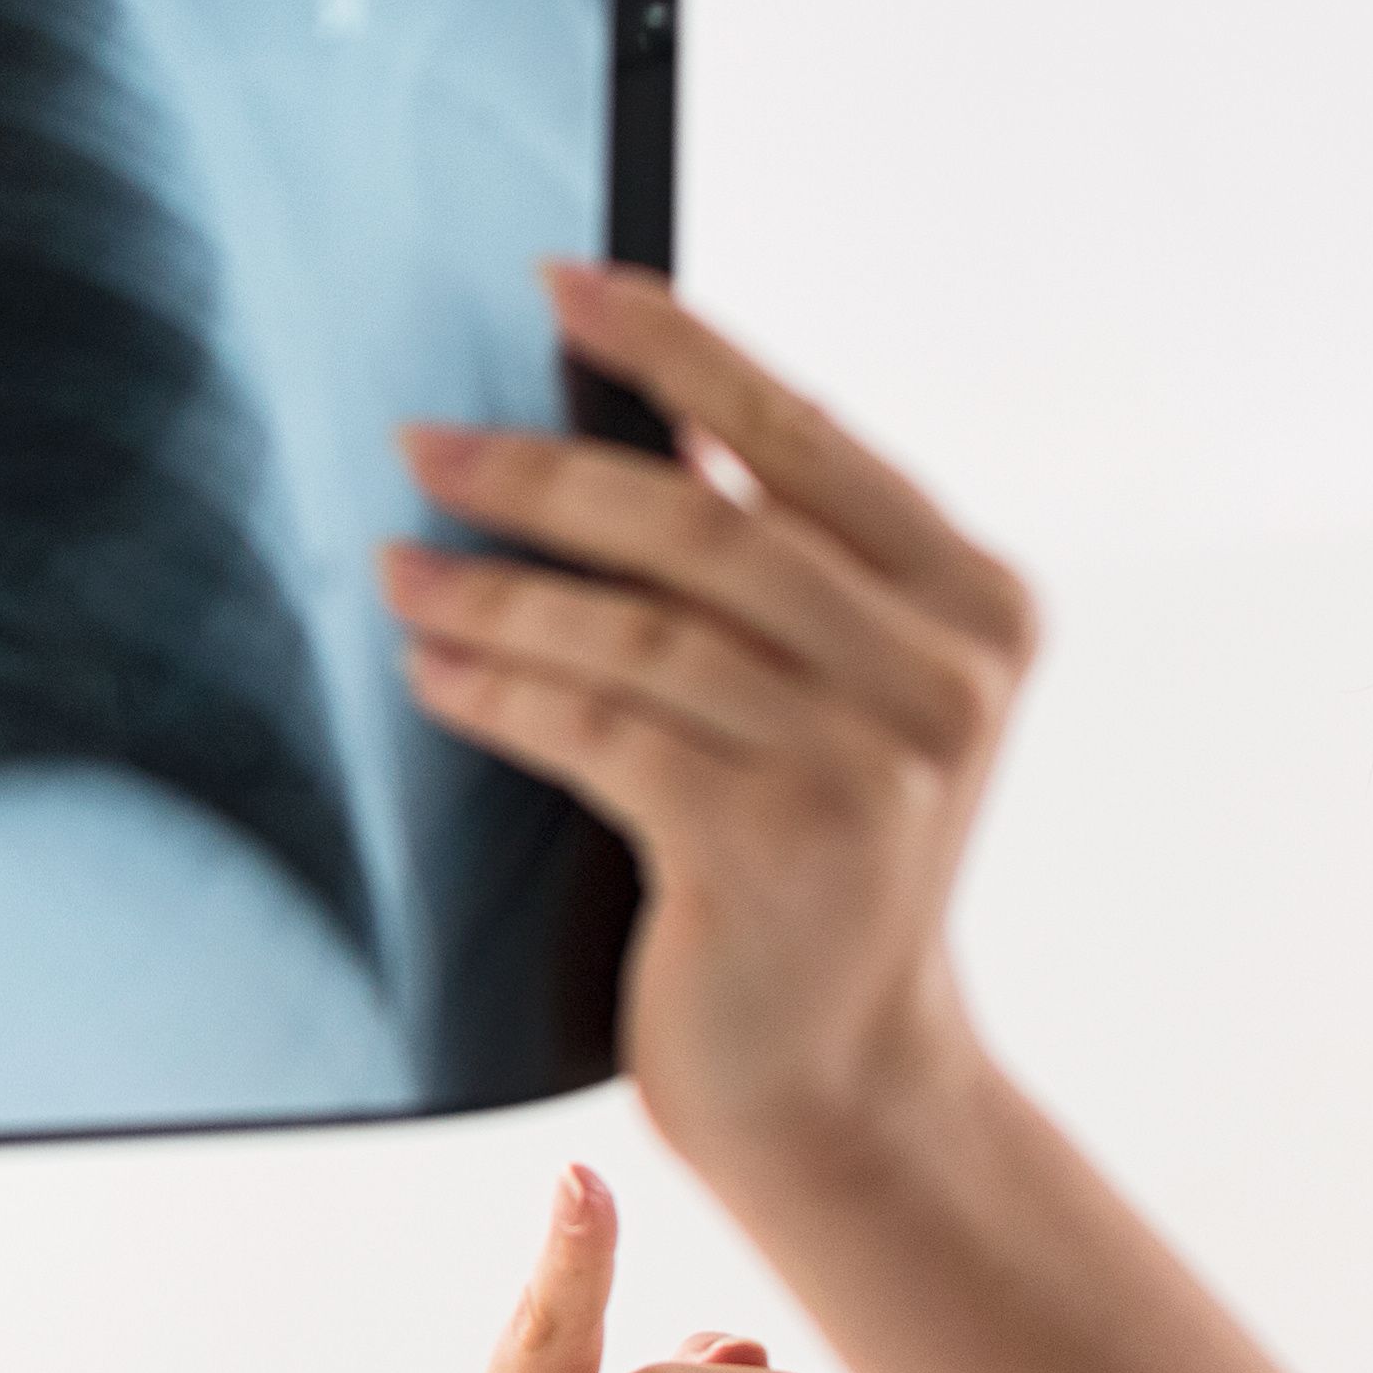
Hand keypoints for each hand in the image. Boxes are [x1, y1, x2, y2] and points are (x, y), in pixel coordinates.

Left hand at [384, 264, 1038, 1187]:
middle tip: (422, 443)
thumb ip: (783, 576)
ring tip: (394, 566)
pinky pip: (600, 732)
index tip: (560, 285)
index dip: (676, 348)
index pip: (803, 435)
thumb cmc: (812, 876)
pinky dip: (500, 691)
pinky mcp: (775, 847)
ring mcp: (869, 763)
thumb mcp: (843, 703)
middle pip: (706, 525)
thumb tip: (628, 418)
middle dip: (545, 472)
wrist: (849, 1088)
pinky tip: (431, 668)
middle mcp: (944, 672)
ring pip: (639, 631)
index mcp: (979, 601)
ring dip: (495, 591)